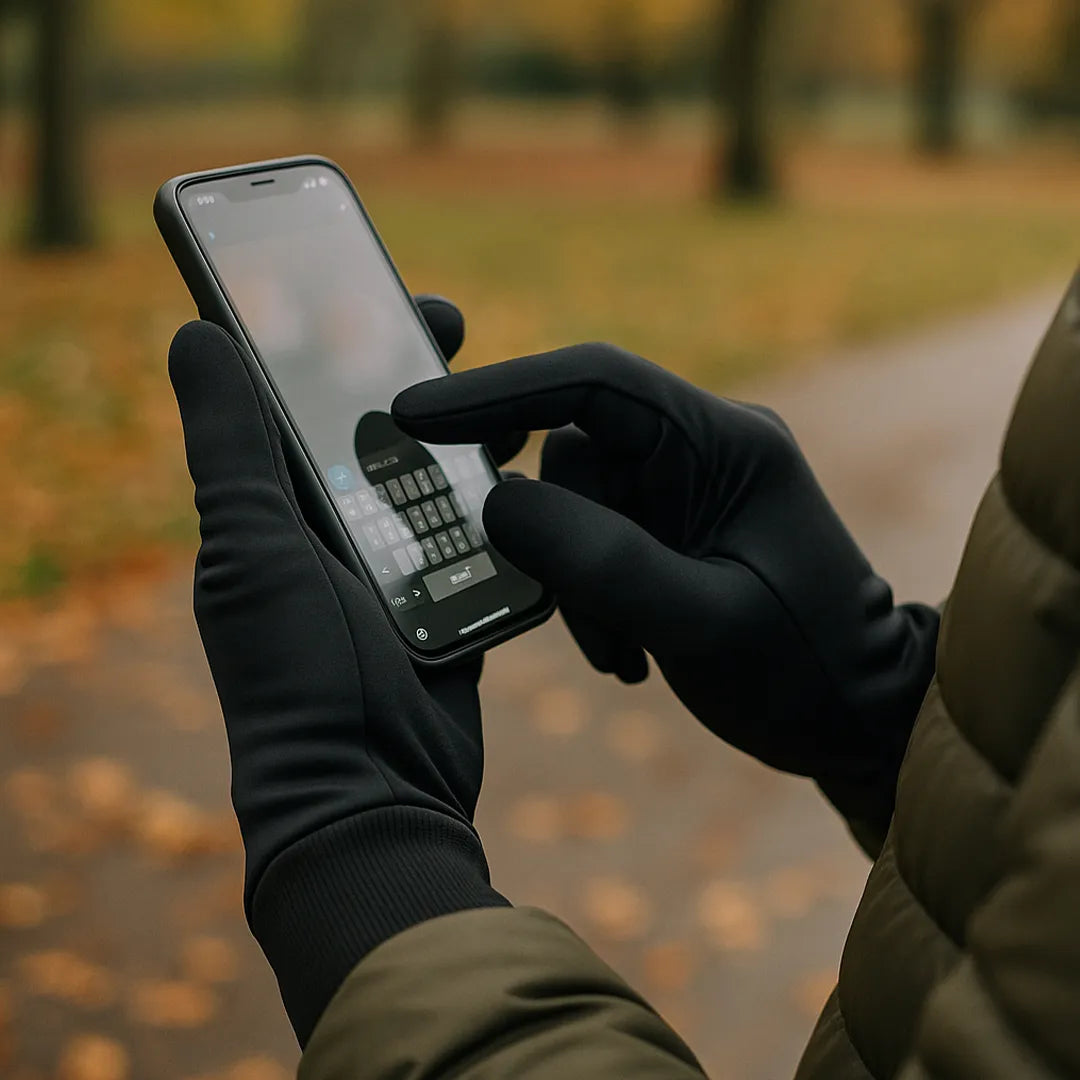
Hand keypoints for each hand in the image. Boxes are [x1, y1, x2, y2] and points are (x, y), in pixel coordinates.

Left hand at [167, 296, 504, 1044]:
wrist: (370, 788)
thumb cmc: (298, 671)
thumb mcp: (253, 548)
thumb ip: (230, 446)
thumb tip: (193, 333)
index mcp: (271, 511)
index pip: (294, 401)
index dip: (325, 337)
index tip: (367, 283)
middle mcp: (325, 533)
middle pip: (370, 428)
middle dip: (407, 372)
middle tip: (451, 322)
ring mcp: (388, 569)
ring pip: (428, 477)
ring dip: (461, 432)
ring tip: (505, 395)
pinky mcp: (444, 602)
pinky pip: (471, 535)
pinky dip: (492, 501)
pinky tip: (528, 469)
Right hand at [393, 344, 938, 836]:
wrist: (858, 717)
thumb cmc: (805, 669)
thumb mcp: (706, 623)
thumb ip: (603, 562)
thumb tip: (498, 504)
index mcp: (725, 443)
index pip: (595, 382)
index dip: (499, 389)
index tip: (414, 412)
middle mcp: (700, 449)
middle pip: (573, 454)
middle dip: (560, 540)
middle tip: (593, 621)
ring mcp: (682, 489)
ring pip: (572, 507)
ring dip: (577, 584)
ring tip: (625, 653)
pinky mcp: (667, 530)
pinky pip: (589, 541)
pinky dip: (588, 596)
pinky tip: (629, 650)